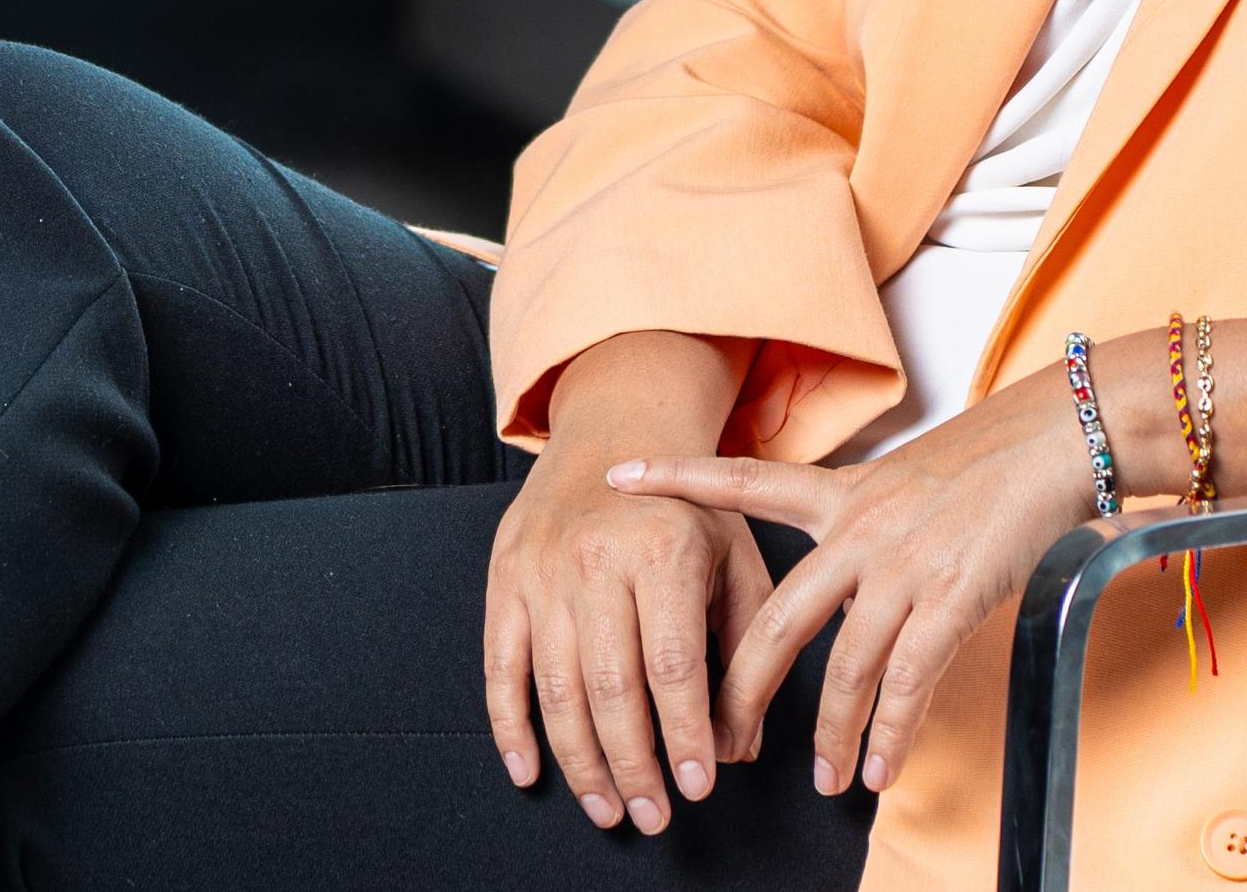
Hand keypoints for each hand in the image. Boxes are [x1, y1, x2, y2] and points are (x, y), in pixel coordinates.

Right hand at [487, 334, 769, 835]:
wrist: (613, 431)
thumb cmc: (687, 509)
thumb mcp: (737, 555)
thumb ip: (747, 648)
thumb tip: (740, 746)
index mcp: (664, 549)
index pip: (672, 663)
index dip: (683, 733)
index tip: (698, 785)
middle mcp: (597, 559)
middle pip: (610, 686)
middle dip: (633, 763)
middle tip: (653, 815)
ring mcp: (542, 571)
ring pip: (554, 687)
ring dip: (580, 761)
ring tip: (608, 809)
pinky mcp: (504, 580)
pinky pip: (499, 666)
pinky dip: (509, 726)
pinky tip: (530, 771)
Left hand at [606, 361, 1101, 798]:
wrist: (1049, 443)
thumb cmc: (980, 464)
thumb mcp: (899, 481)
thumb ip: (856, 526)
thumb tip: (832, 583)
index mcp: (839, 494)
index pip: (743, 481)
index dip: (678, 478)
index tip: (617, 476)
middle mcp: (859, 529)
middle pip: (777, 620)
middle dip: (743, 690)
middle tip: (715, 738)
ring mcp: (903, 566)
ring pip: (843, 666)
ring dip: (828, 731)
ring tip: (820, 778)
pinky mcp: (948, 597)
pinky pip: (907, 682)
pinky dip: (891, 733)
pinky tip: (880, 768)